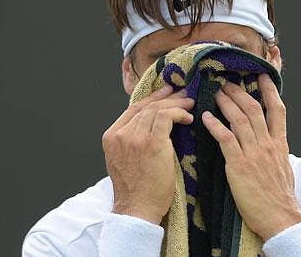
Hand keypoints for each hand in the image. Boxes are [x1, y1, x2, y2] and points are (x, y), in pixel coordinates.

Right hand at [102, 85, 194, 224]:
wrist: (137, 209)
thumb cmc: (136, 190)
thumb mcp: (125, 160)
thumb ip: (132, 141)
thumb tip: (153, 125)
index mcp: (111, 137)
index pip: (133, 109)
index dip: (152, 98)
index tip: (166, 92)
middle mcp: (121, 134)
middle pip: (146, 106)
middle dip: (167, 98)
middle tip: (183, 95)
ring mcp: (134, 138)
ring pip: (156, 109)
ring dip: (176, 105)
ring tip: (189, 106)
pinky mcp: (151, 144)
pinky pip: (166, 118)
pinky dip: (179, 114)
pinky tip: (187, 119)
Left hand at [202, 73, 300, 240]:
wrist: (280, 218)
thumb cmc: (279, 198)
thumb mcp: (284, 169)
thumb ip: (275, 152)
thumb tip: (271, 143)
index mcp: (279, 144)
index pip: (278, 110)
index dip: (270, 90)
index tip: (262, 75)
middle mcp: (267, 144)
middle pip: (254, 108)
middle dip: (240, 92)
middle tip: (227, 81)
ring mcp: (253, 153)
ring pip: (239, 119)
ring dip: (226, 103)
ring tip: (216, 92)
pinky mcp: (239, 165)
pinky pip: (226, 139)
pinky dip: (215, 125)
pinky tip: (206, 117)